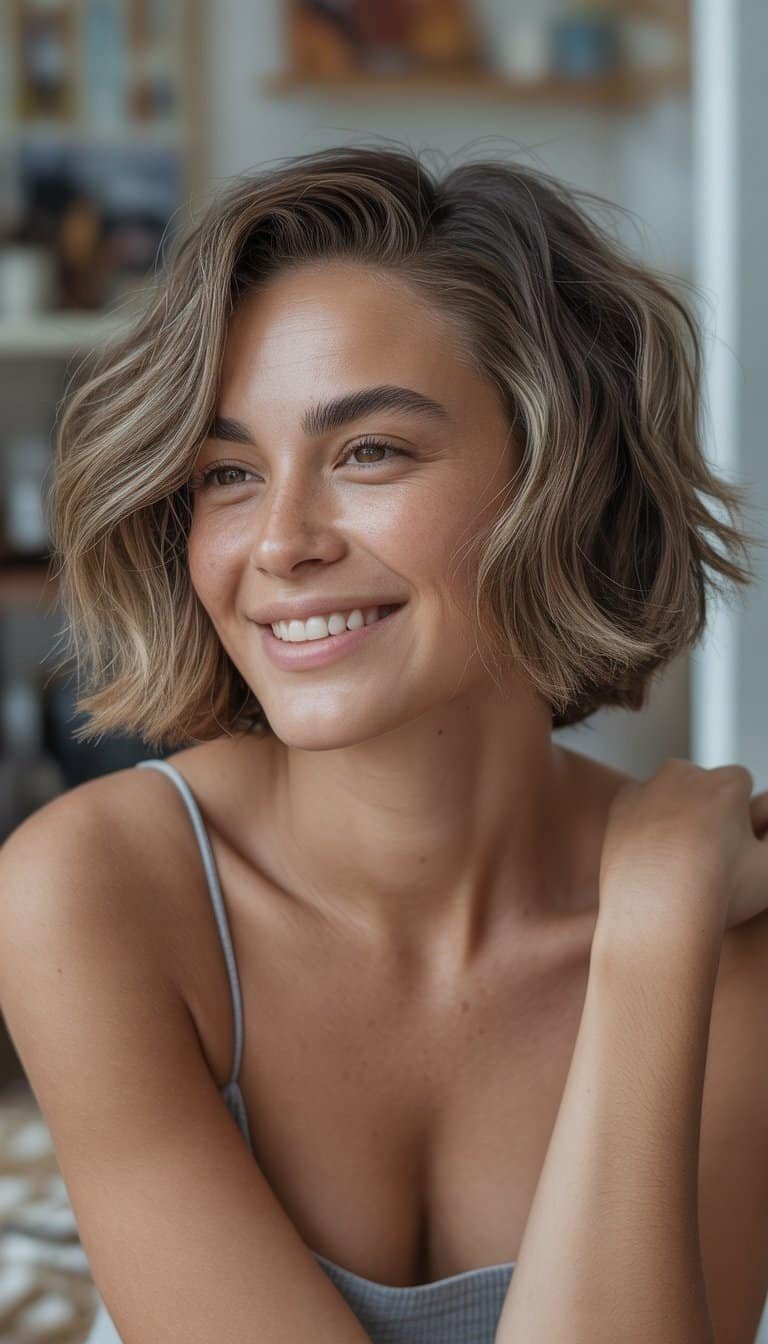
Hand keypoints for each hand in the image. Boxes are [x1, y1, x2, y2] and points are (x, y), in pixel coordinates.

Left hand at [598, 757, 767, 938]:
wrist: (656, 917)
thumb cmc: (717, 894)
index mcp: (726, 783)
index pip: (740, 784)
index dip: (740, 816)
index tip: (732, 845)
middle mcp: (684, 774)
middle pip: (703, 785)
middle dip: (707, 808)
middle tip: (706, 854)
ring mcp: (647, 786)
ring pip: (670, 794)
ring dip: (676, 814)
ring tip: (679, 859)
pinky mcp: (621, 804)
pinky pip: (642, 806)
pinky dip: (647, 822)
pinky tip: (655, 855)